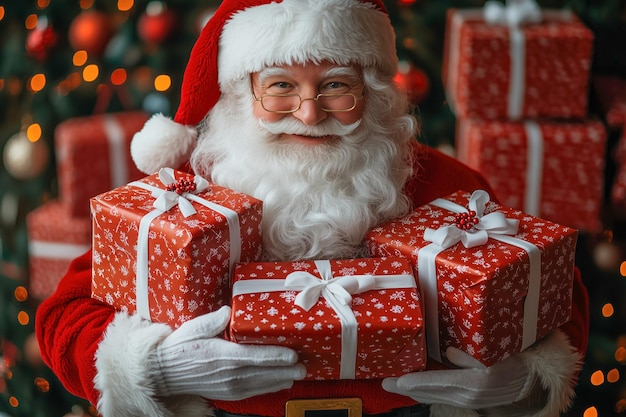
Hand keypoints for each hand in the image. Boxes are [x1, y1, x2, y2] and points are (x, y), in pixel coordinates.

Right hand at [151, 305, 306, 400]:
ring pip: (262, 384)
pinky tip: (279, 384)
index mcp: (224, 354)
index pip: (257, 356)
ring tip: (297, 375)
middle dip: (287, 371)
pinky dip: (269, 388)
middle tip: (304, 367)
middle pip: (265, 372)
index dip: (277, 356)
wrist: (164, 373)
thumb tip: (228, 311)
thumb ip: (213, 320)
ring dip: (281, 380)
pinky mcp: (228, 393)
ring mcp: (230, 386)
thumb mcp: (195, 327)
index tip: (293, 355)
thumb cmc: (180, 348)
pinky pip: (254, 392)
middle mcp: (230, 373)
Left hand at [382, 347, 534, 408]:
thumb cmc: (510, 362)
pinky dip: (424, 393)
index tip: (398, 380)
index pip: (438, 382)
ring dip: (412, 392)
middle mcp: (467, 395)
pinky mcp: (466, 400)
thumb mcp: (492, 354)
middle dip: (406, 388)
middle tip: (385, 382)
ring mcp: (466, 400)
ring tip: (394, 385)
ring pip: (432, 397)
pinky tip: (413, 389)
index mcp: (474, 382)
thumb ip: (468, 356)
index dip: (416, 382)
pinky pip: (440, 397)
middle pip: (430, 392)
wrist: (527, 383)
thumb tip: (447, 352)